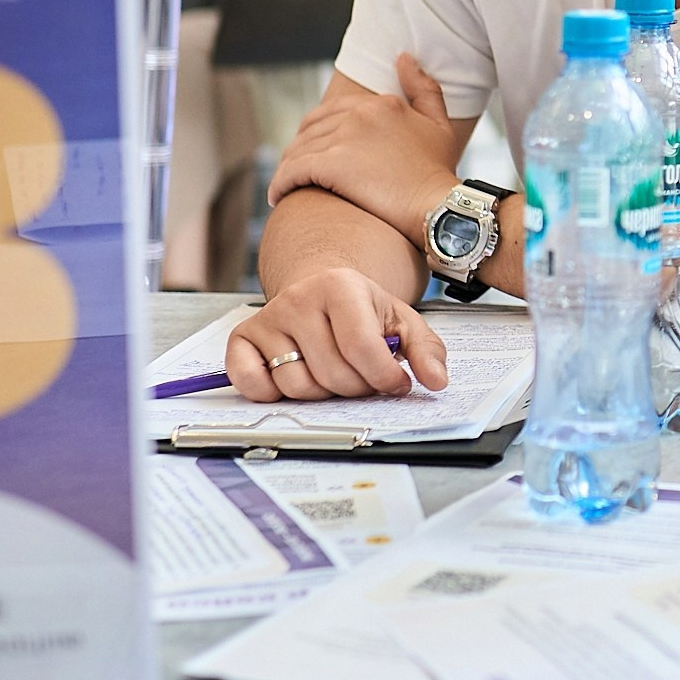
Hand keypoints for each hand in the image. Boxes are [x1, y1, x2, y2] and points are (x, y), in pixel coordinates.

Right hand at [226, 268, 448, 399]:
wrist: (319, 290)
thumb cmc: (361, 311)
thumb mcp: (401, 321)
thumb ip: (426, 350)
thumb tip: (437, 381)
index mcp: (340, 286)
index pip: (362, 348)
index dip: (383, 377)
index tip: (395, 384)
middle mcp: (299, 298)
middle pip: (331, 373)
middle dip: (355, 388)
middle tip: (363, 379)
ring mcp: (268, 318)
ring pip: (296, 385)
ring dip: (321, 393)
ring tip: (332, 373)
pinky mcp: (242, 339)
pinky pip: (252, 384)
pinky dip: (271, 393)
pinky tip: (294, 376)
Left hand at [270, 53, 467, 240]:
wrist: (438, 206)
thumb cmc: (438, 172)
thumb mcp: (438, 123)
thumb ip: (423, 88)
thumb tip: (403, 57)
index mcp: (382, 103)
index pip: (332, 111)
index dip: (318, 132)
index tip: (317, 151)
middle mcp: (360, 113)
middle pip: (312, 129)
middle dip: (299, 150)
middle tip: (296, 171)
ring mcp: (344, 137)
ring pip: (298, 150)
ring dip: (287, 169)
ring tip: (286, 188)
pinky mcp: (331, 164)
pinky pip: (292, 171)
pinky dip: (280, 184)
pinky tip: (277, 197)